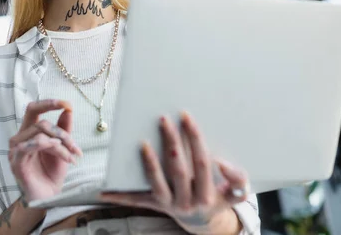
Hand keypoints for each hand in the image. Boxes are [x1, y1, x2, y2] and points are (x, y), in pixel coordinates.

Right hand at [8, 99, 82, 202]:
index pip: (33, 109)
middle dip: (62, 132)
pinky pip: (29, 146)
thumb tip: (68, 109)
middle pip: (40, 121)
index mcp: (29, 132)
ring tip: (70, 158)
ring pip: (40, 134)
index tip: (67, 104)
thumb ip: (64, 128)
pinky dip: (47, 146)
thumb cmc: (52, 171)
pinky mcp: (16, 162)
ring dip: (61, 146)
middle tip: (75, 147)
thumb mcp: (63, 147)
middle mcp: (20, 138)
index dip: (49, 103)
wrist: (48, 196)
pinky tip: (58, 151)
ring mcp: (16, 150)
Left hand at [99, 112, 248, 232]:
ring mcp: (169, 205)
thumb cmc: (219, 198)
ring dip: (149, 162)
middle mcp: (187, 202)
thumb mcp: (234, 193)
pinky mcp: (155, 206)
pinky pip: (136, 202)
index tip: (187, 116)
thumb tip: (223, 163)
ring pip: (157, 182)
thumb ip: (237, 179)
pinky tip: (103, 192)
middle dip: (172, 142)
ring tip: (143, 143)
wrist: (204, 224)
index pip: (201, 162)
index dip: (195, 139)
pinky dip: (119, 197)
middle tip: (164, 119)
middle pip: (178, 168)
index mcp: (207, 195)